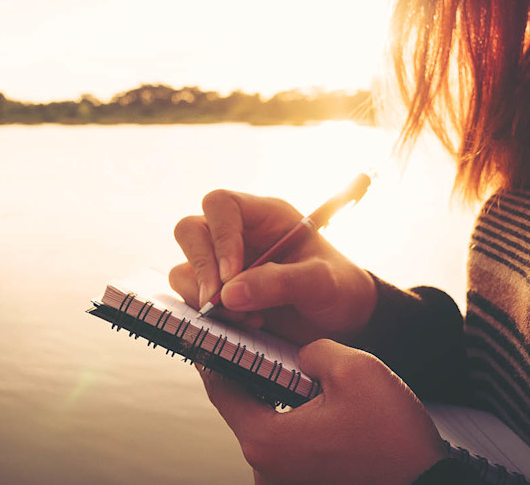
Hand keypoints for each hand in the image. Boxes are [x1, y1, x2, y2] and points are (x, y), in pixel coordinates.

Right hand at [169, 189, 376, 344]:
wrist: (344, 323)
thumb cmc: (339, 290)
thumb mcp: (322, 283)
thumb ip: (281, 282)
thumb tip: (229, 293)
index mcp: (264, 216)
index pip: (221, 205)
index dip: (220, 236)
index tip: (232, 275)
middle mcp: (238, 235)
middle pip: (191, 231)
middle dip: (201, 268)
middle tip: (220, 302)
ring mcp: (223, 265)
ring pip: (184, 268)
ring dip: (203, 296)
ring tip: (244, 318)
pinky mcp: (218, 295)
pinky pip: (189, 298)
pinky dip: (206, 315)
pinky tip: (243, 325)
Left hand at [198, 339, 445, 484]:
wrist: (427, 482)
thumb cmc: (393, 434)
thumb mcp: (354, 368)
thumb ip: (312, 351)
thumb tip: (299, 356)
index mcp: (265, 438)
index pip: (220, 386)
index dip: (215, 352)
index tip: (212, 329)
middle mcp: (265, 466)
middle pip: (241, 406)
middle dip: (251, 372)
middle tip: (260, 339)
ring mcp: (282, 479)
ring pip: (265, 424)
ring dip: (276, 397)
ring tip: (295, 369)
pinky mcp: (302, 483)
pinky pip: (285, 443)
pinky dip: (292, 419)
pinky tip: (314, 399)